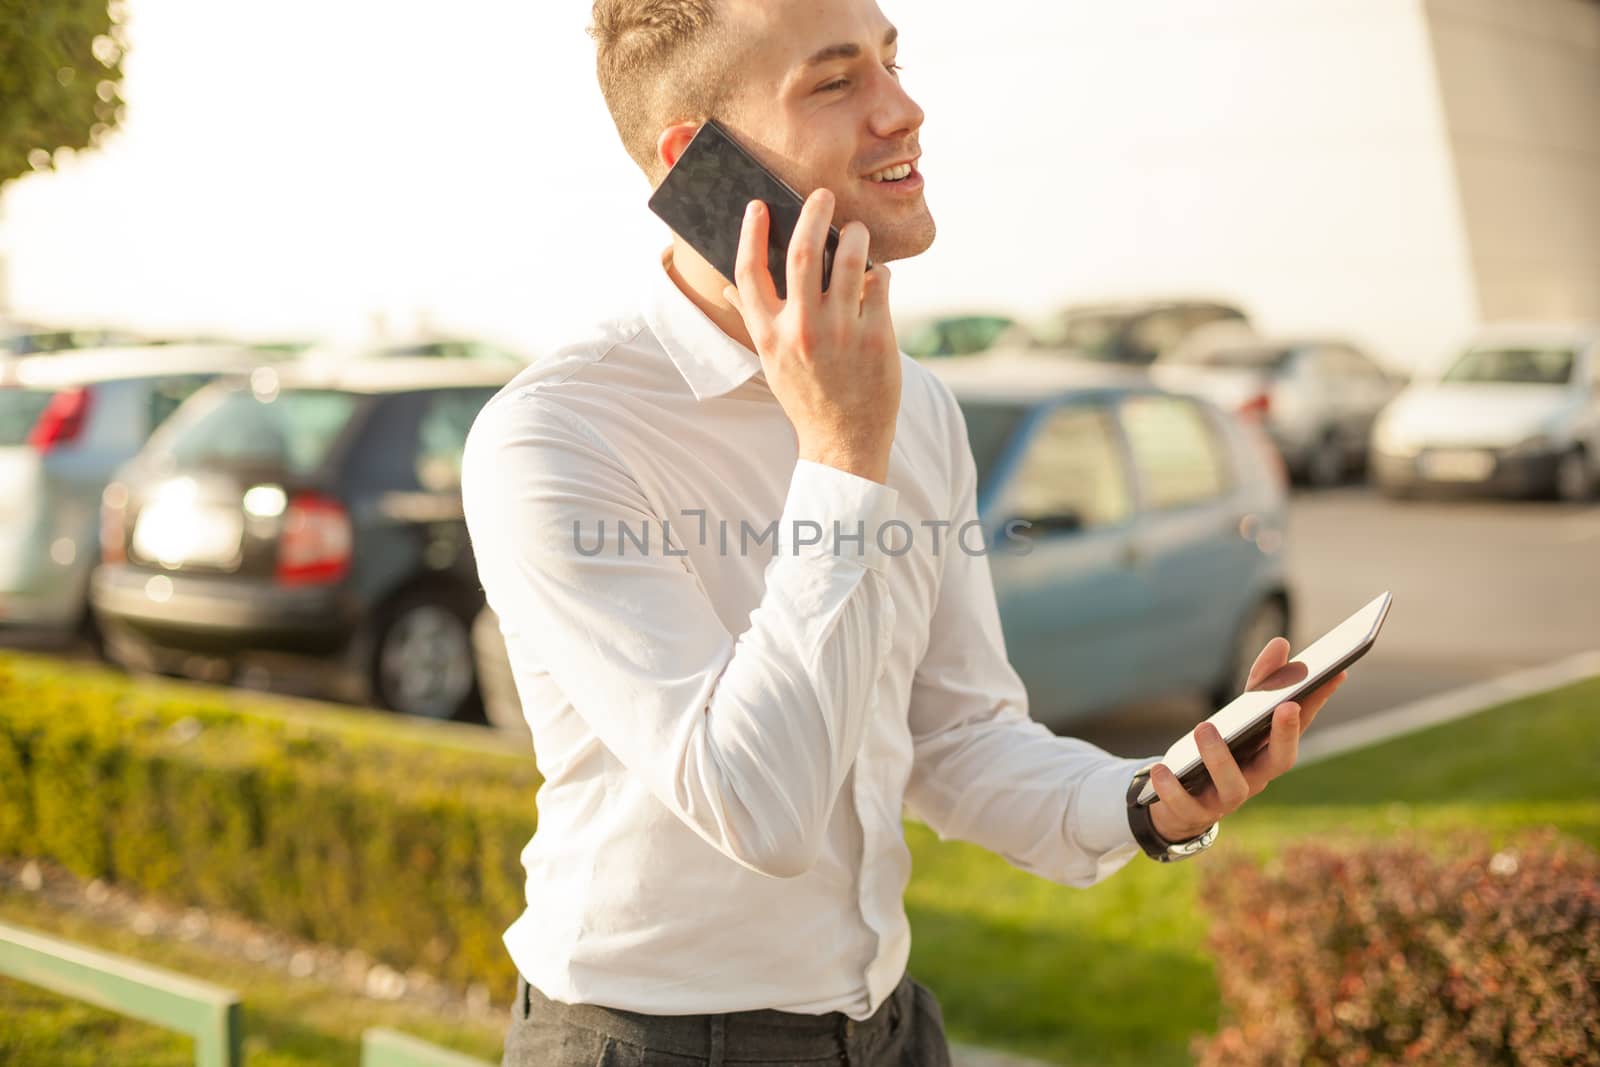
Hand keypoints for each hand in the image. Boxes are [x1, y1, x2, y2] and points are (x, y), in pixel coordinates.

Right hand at [722, 190, 900, 484]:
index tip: (757, 206)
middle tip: (822, 195)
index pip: (749, 271)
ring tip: (855, 230)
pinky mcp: (877, 337)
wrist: (844, 440)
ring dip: (853, 235)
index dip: (751, 232)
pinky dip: (879, 271)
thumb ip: (755, 320)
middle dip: (812, 214)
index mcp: (769, 334)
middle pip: (802, 253)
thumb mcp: (771, 362)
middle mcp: (801, 330)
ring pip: (850, 259)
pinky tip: (876, 273)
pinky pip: (880, 282)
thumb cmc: (806, 396)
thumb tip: (729, 288)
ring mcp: (841, 332)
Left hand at [1147, 637, 1347, 842]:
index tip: (1335, 671)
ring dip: (1220, 757)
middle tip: (1287, 705)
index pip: (1299, 725)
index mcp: (1269, 752)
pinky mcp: (1194, 814)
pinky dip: (1173, 787)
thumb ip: (1258, 684)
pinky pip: (1185, 804)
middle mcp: (1256, 778)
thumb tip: (1282, 643)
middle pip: (1280, 761)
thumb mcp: (1235, 716)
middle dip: (1287, 734)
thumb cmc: (1218, 753)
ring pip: (1233, 785)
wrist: (1180, 805)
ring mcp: (1227, 799)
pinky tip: (1161, 768)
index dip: (1318, 701)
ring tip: (1204, 728)